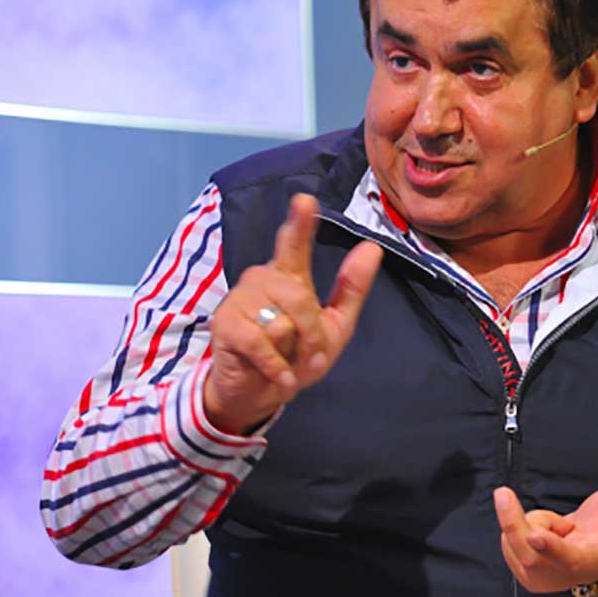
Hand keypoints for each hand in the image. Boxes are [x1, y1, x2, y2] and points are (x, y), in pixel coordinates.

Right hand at [203, 193, 382, 433]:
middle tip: (310, 356)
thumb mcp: (334, 326)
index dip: (299, 222)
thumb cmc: (296, 356)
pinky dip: (277, 367)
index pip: (294, 243)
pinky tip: (278, 376)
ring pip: (281, 323)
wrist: (260, 396)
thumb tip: (372, 248)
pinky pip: (262, 343)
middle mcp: (261, 278)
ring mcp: (239, 300)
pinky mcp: (225, 325)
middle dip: (312, 334)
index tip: (304, 200)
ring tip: (284, 362)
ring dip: (292, 353)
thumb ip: (351, 288)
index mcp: (288, 275)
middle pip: (299, 298)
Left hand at [494, 480, 597, 593]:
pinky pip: (512, 545)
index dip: (551, 548)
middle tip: (504, 494)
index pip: (570, 559)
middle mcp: (568, 574)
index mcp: (596, 559)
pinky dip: (522, 529)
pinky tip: (547, 530)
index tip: (534, 533)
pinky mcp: (530, 571)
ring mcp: (547, 577)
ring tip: (558, 523)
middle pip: (530, 556)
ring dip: (528, 523)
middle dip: (513, 523)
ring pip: (517, 548)